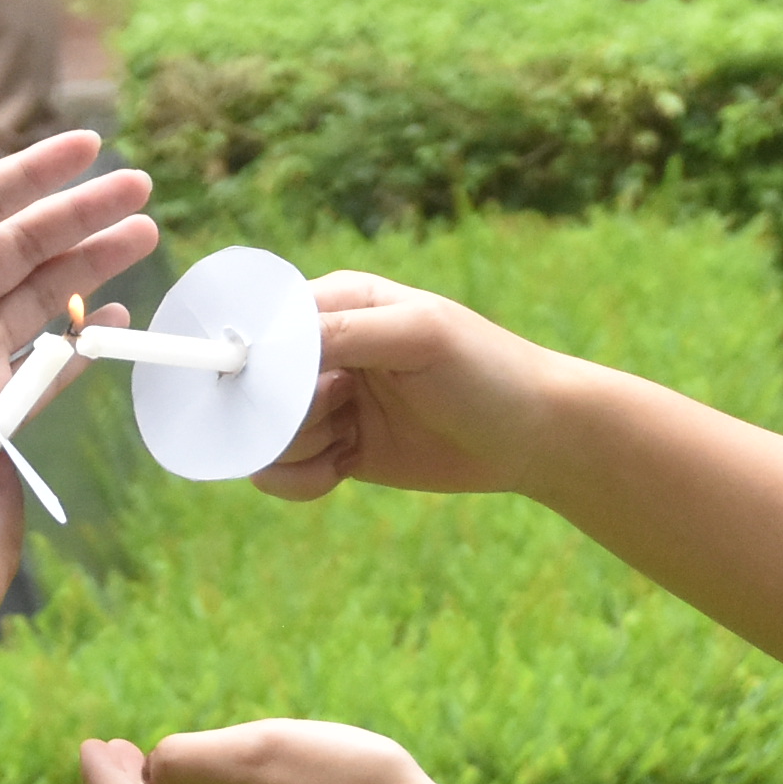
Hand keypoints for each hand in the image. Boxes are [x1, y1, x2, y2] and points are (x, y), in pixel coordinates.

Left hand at [0, 131, 160, 503]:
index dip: (36, 173)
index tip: (88, 144)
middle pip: (31, 242)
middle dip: (86, 214)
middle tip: (140, 187)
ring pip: (50, 293)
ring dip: (98, 263)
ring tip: (145, 233)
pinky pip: (50, 366)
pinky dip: (86, 344)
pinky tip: (118, 315)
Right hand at [247, 270, 571, 502]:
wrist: (535, 438)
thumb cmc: (487, 372)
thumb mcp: (420, 337)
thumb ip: (345, 332)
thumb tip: (269, 345)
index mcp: (337, 304)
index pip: (261, 323)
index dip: (247, 357)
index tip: (264, 388)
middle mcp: (325, 351)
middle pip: (254, 387)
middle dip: (283, 411)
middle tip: (340, 410)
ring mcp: (330, 402)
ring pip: (266, 433)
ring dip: (298, 447)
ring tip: (349, 441)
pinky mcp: (339, 449)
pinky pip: (285, 470)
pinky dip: (302, 480)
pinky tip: (340, 473)